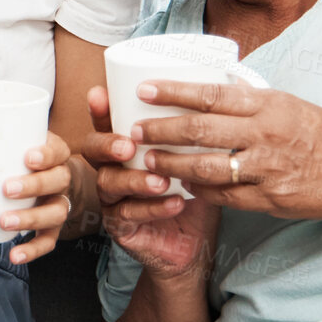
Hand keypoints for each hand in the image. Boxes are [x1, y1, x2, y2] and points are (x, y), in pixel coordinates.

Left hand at [0, 132, 73, 264]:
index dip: (46, 154)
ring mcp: (58, 202)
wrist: (49, 177)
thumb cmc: (19, 153)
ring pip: (55, 212)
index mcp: (54, 152)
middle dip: (34, 185)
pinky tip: (14, 255)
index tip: (27, 157)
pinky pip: (48, 240)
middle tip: (7, 189)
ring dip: (31, 219)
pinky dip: (33, 249)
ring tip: (5, 222)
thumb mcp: (15, 136)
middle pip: (58, 181)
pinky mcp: (52, 227)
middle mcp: (61, 177)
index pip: (57, 150)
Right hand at [85, 85, 219, 280]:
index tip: (101, 94)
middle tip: (129, 145)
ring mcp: (113, 199)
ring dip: (134, 180)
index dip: (99, 109)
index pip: (105, 122)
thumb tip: (228, 80)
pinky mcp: (121, 227)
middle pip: (93, 151)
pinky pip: (128, 215)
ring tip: (161, 179)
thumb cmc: (193, 190)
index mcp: (125, 144)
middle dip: (107, 144)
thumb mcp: (198, 153)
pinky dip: (153, 208)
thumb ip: (201, 123)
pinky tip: (175, 202)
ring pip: (108, 184)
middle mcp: (112, 168)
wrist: (194, 241)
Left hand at [131, 81, 321, 224]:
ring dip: (172, 165)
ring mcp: (265, 169)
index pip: (211, 94)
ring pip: (205, 167)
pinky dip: (200, 191)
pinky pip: (224, 195)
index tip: (145, 91)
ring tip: (148, 161)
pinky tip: (184, 186)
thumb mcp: (292, 104)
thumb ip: (254, 100)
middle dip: (161, 130)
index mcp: (268, 105)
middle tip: (135, 131)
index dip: (173, 93)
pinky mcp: (268, 199)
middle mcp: (264, 135)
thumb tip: (218, 89)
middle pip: (200, 131)